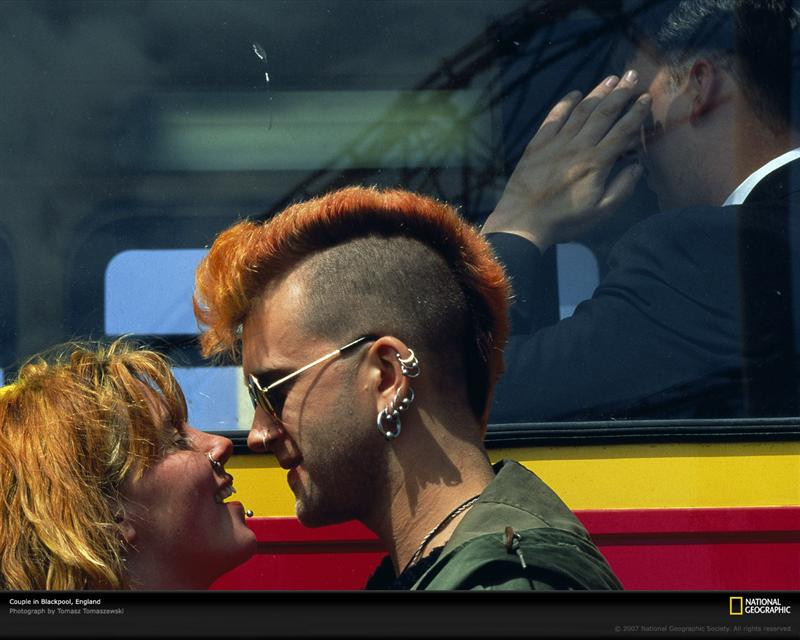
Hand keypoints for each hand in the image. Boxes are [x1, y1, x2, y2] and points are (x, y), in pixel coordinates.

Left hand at [482, 70, 650, 251]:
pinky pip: (554, 118)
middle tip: (632, 76)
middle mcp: (578, 147)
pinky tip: (575, 94)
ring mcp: (556, 143)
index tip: (646, 98)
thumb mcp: (601, 211)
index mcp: (597, 163)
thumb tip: (637, 167)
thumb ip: (622, 188)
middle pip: (604, 113)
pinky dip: (566, 103)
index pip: (622, 131)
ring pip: (581, 111)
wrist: (523, 222)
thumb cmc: (564, 220)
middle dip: (621, 93)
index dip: (636, 113)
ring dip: (598, 92)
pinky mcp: (537, 144)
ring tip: (612, 78)